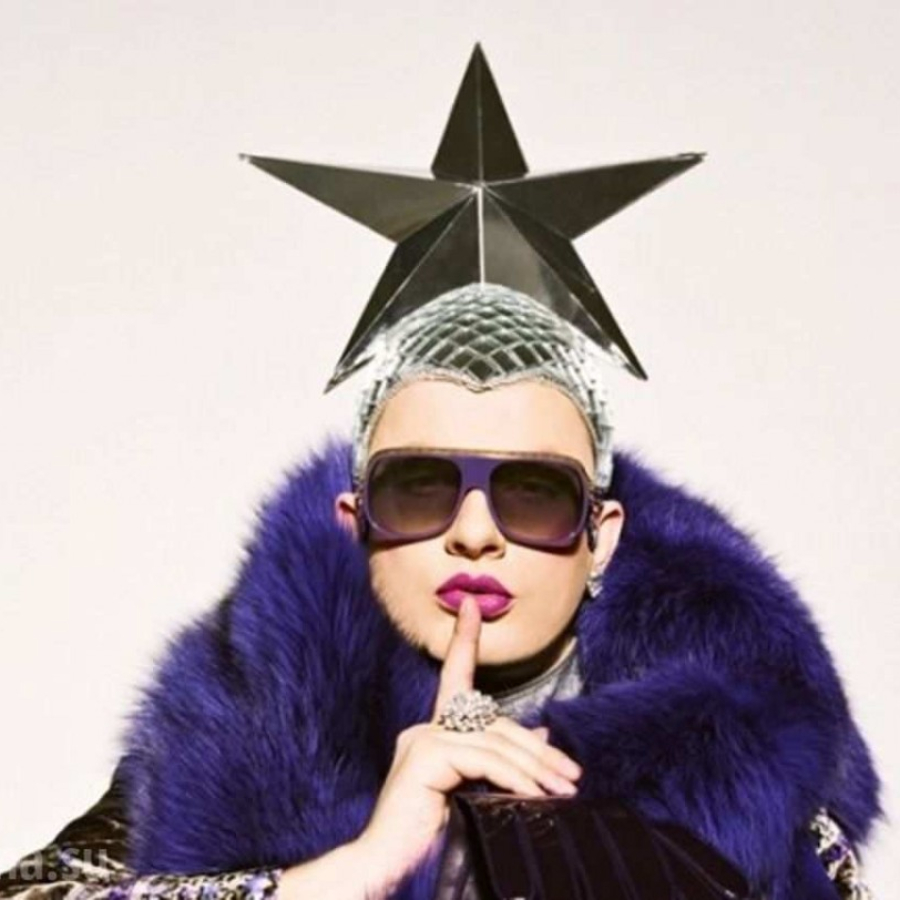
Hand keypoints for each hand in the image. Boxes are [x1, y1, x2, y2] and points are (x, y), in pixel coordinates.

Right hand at [352, 597, 581, 896]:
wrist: (384, 874)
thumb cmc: (428, 843)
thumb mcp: (474, 796)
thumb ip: (500, 763)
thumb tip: (542, 731)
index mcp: (432, 735)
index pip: (455, 680)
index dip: (464, 640)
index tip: (471, 606)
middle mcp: (424, 730)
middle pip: (492, 722)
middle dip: (536, 747)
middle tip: (572, 775)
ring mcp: (421, 740)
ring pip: (492, 740)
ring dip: (535, 767)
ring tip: (565, 790)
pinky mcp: (425, 756)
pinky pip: (482, 758)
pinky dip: (514, 775)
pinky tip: (534, 794)